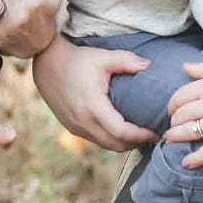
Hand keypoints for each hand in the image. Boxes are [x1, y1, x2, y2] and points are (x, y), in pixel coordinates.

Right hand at [31, 37, 157, 151]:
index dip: (141, 135)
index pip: (121, 132)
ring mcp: (76, 127)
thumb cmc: (77, 60)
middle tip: (153, 134)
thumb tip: (149, 65)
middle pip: (115, 145)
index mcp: (92, 106)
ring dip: (123, 143)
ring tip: (140, 134)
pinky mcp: (72, 127)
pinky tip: (121, 130)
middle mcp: (83, 121)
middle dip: (136, 143)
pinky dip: (111, 139)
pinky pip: (96, 140)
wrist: (47, 64)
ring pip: (106, 145)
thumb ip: (126, 61)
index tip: (156, 132)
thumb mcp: (102, 57)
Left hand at [164, 60, 202, 167]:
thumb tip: (184, 67)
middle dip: (173, 120)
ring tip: (169, 140)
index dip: (173, 104)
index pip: (180, 96)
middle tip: (172, 124)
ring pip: (189, 132)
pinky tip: (186, 162)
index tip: (173, 109)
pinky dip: (195, 159)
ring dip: (175, 137)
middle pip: (181, 115)